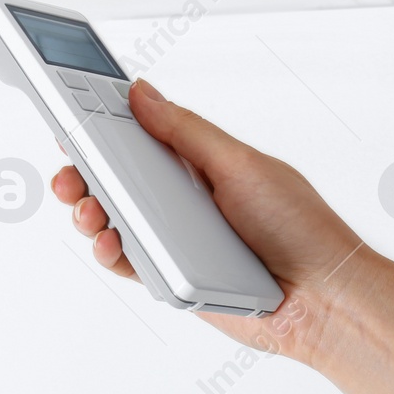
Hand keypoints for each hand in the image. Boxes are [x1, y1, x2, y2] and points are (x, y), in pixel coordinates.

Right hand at [51, 77, 378, 363]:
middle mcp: (180, 198)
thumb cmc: (300, 228)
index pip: (138, 135)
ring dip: (89, 211)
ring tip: (89, 210)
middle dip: (82, 171)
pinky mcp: (168, 276)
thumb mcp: (240, 164)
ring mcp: (172, 238)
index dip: (101, 125)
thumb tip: (142, 93)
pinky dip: (109, 251)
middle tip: (70, 171)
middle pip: (114, 177)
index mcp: (197, 162)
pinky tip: (110, 243)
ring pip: (111, 219)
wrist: (324, 301)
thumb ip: (185, 131)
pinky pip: (126, 261)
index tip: (69, 114)